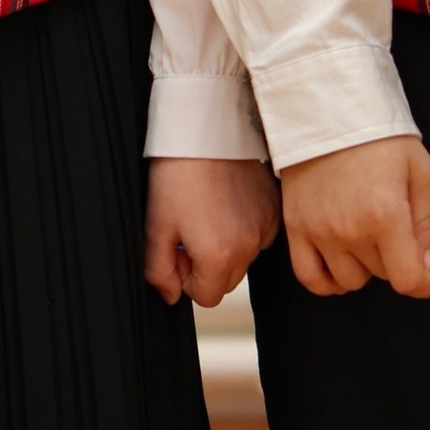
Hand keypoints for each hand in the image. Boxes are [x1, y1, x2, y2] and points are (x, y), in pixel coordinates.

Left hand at [146, 156, 280, 306]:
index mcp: (219, 256)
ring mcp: (266, 227)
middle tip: (190, 231)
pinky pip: (260, 236)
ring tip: (208, 214)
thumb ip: (159, 271)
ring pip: (245, 260)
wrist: (205, 132)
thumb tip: (170, 295)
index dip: (186, 278)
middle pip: (227, 282)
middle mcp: (249, 246)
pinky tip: (228, 205)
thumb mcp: (155, 227)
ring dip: (227, 249)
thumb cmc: (177, 175)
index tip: (179, 250)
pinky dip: (245, 230)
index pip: (206, 298)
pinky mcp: (275, 209)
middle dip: (207, 266)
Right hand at [278, 135, 429, 298]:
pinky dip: (327, 282)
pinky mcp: (296, 229)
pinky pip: (309, 277)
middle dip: (397, 259)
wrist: (329, 110)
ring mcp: (319, 232)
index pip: (408, 279)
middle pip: (381, 275)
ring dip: (365, 267)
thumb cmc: (381, 137)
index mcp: (386, 215)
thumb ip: (425, 225)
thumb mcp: (420, 172)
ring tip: (369, 240)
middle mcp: (350, 231)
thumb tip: (429, 267)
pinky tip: (341, 270)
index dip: (428, 286)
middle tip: (398, 231)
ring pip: (349, 280)